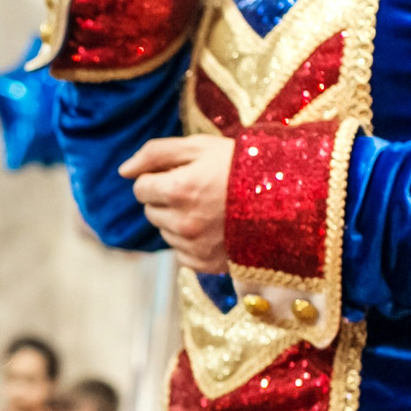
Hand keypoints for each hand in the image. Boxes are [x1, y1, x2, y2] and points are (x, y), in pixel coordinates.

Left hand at [121, 135, 232, 272]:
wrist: (288, 198)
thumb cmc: (242, 166)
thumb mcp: (200, 146)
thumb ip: (156, 153)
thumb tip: (122, 171)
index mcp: (179, 189)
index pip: (141, 187)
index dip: (160, 178)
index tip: (184, 174)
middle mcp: (183, 222)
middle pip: (151, 211)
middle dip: (167, 199)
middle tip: (200, 190)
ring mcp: (194, 246)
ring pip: (165, 232)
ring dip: (178, 220)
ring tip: (211, 208)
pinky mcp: (205, 264)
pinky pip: (181, 253)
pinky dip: (191, 241)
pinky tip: (215, 228)